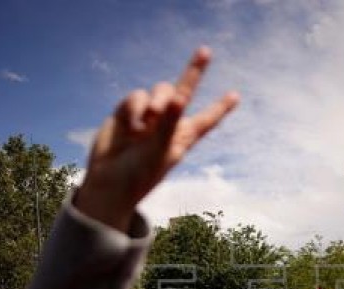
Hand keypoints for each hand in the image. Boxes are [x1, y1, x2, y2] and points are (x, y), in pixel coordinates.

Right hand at [75, 47, 238, 230]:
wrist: (107, 181)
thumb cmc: (139, 173)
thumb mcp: (160, 149)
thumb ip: (171, 122)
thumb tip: (181, 97)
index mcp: (183, 138)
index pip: (206, 120)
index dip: (220, 108)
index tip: (235, 96)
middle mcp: (168, 124)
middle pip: (183, 91)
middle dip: (194, 71)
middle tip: (205, 51)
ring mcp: (147, 117)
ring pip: (159, 91)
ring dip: (156, 101)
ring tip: (148, 120)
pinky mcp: (126, 112)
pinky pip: (136, 97)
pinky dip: (134, 108)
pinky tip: (130, 127)